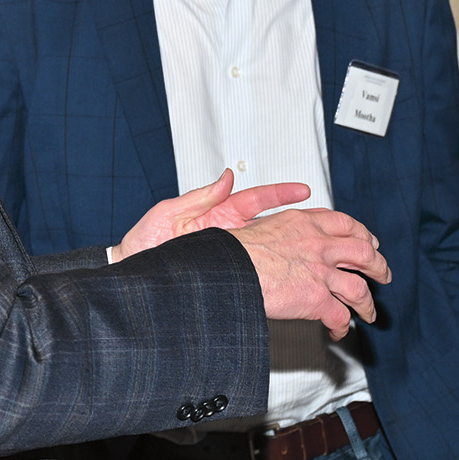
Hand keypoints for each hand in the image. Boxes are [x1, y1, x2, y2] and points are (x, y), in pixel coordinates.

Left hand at [111, 169, 310, 262]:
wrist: (133, 276)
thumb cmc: (144, 244)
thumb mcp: (169, 213)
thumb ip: (199, 196)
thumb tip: (225, 176)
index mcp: (219, 215)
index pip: (257, 199)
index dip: (281, 194)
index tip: (303, 190)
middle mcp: (230, 234)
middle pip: (272, 224)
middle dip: (299, 220)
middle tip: (325, 219)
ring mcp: (231, 254)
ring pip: (269, 249)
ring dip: (291, 247)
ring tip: (317, 248)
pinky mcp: (227, 274)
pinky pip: (256, 276)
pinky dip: (273, 278)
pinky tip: (289, 283)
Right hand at [230, 208, 390, 340]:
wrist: (226, 268)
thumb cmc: (234, 249)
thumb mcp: (261, 222)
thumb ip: (283, 226)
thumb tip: (286, 231)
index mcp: (304, 221)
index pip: (344, 223)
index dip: (361, 234)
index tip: (367, 241)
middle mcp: (318, 244)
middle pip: (363, 252)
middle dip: (378, 265)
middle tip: (382, 273)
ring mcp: (319, 271)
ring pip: (359, 287)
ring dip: (368, 302)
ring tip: (370, 311)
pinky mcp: (315, 299)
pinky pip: (340, 315)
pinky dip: (342, 326)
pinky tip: (338, 331)